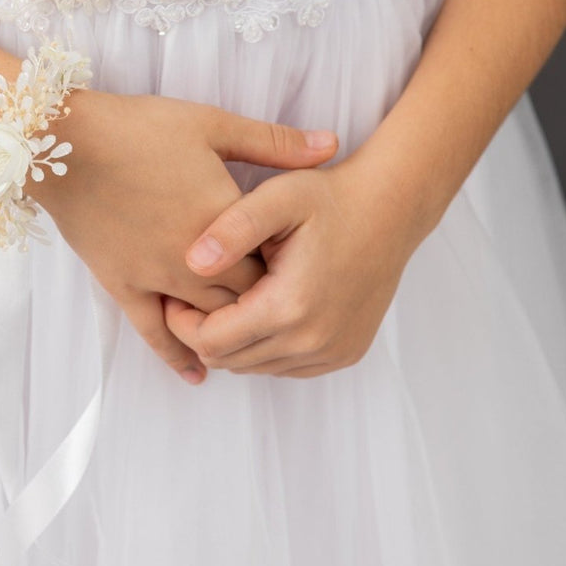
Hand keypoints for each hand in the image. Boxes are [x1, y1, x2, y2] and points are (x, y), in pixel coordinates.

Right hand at [32, 90, 338, 384]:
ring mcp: (156, 277)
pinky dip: (177, 355)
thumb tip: (331, 145)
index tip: (301, 267)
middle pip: (245, 299)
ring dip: (228, 330)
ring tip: (248, 339)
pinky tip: (197, 373)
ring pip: (206, 320)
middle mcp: (194, 259)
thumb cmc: (139, 127)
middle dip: (264, 303)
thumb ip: (274, 143)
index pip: (273, 265)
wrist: (64, 143)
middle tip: (281, 306)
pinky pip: (153, 332)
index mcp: (223, 221)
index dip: (290, 270)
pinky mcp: (122, 285)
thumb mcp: (213, 125)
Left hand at [163, 152, 420, 376]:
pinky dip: (265, 346)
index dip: (181, 321)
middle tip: (192, 294)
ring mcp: (332, 352)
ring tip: (226, 297)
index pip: (210, 342)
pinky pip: (286, 366)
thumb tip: (192, 262)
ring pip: (255, 367)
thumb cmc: (330, 198)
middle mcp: (313, 340)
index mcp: (289, 306)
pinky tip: (261, 307)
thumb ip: (231, 228)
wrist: (391, 209)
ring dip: (234, 341)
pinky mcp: (345, 354)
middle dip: (201, 332)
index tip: (175, 291)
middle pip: (228, 360)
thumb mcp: (278, 198)